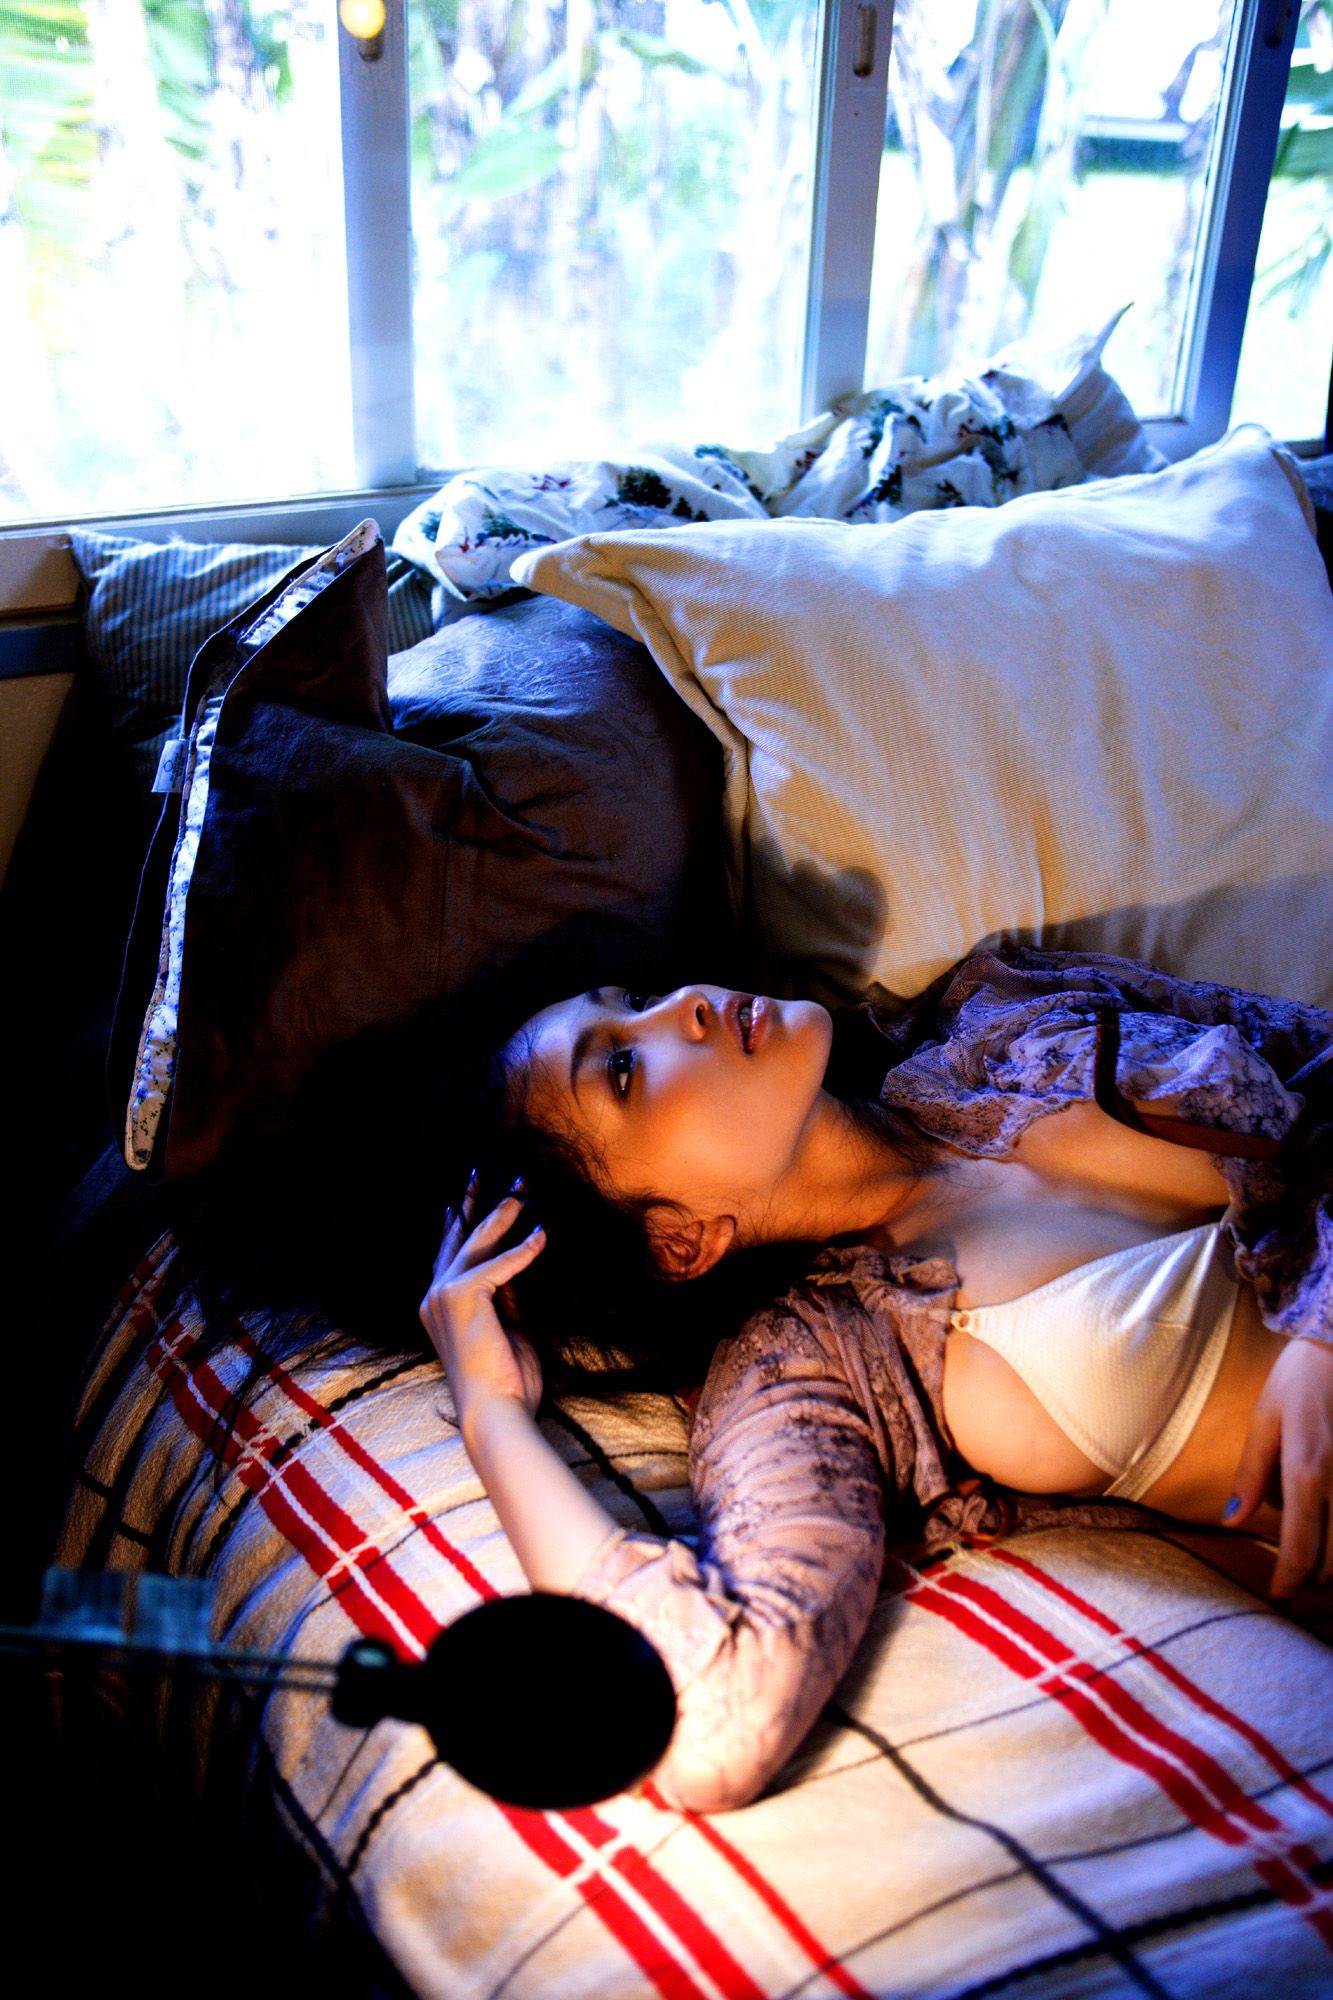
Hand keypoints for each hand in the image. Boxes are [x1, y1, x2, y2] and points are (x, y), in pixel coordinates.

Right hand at [419, 1174, 545, 1427]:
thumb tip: (519, 1261)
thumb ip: (504, 1295)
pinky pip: (499, 1263)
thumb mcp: (504, 1327)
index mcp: (436, 1308)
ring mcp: (442, 1294)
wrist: (494, 1410)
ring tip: (522, 1191)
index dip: (455, 1226)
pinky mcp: (462, 1296)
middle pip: (456, 1238)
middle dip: (473, 1205)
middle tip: (482, 1174)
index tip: (461, 1202)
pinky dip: (523, 1249)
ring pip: (476, 1242)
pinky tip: (541, 1237)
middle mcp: (432, 1297)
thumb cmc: (503, 1381)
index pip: (447, 1256)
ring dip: (501, 1214)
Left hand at [1225, 1337, 1332, 1597]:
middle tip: (1293, 1581)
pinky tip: (1327, 1525)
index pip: (1301, 1550)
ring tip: (1312, 1558)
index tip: (1277, 1596)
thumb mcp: (1265, 1421)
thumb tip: (1233, 1522)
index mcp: (1307, 1473)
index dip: (1289, 1582)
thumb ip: (1251, 1475)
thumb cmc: (1300, 1380)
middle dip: (1314, 1579)